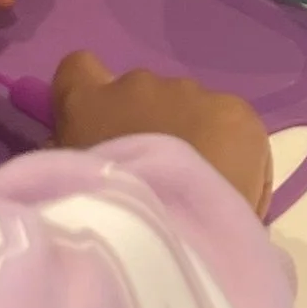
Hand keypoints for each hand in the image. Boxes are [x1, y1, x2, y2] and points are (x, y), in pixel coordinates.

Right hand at [52, 50, 272, 217]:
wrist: (168, 237)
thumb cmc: (105, 221)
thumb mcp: (73, 190)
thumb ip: (82, 162)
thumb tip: (94, 160)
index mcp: (87, 104)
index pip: (79, 70)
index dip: (94, 96)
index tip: (103, 127)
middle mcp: (136, 86)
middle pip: (143, 97)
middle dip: (151, 126)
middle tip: (159, 176)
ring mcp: (189, 93)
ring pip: (190, 107)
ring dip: (192, 134)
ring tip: (198, 184)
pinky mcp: (234, 110)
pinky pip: (231, 123)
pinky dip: (231, 148)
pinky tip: (229, 184)